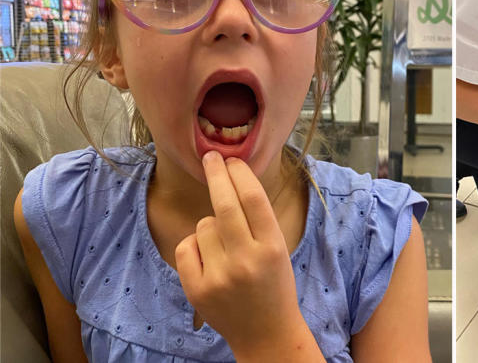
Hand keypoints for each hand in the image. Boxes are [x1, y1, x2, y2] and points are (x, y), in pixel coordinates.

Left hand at [175, 151, 306, 355]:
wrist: (266, 333)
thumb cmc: (274, 284)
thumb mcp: (277, 249)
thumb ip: (257, 221)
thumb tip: (229, 180)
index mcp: (272, 246)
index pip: (253, 198)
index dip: (239, 173)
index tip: (230, 159)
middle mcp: (247, 259)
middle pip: (225, 204)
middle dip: (216, 175)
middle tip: (210, 157)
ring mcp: (220, 276)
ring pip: (204, 225)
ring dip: (210, 226)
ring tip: (225, 248)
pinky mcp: (198, 289)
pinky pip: (187, 246)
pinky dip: (195, 246)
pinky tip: (209, 260)